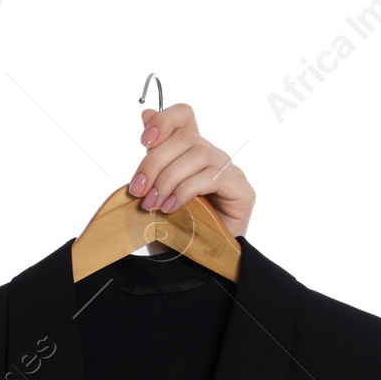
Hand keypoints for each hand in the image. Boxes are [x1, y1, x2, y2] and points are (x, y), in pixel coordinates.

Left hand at [128, 102, 254, 237]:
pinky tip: (171, 208)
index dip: (165, 120)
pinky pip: (211, 177)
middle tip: (139, 190)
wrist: (192, 265)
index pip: (184, 116)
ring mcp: (230, 171)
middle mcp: (213, 156)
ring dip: (168, 179)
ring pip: (197, 155)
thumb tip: (145, 114)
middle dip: (154, 163)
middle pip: (185, 138)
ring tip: (153, 204)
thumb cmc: (174, 229)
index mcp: (191, 152)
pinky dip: (185, 191)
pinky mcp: (241, 190)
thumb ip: (152, 158)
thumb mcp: (154, 191)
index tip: (144, 141)